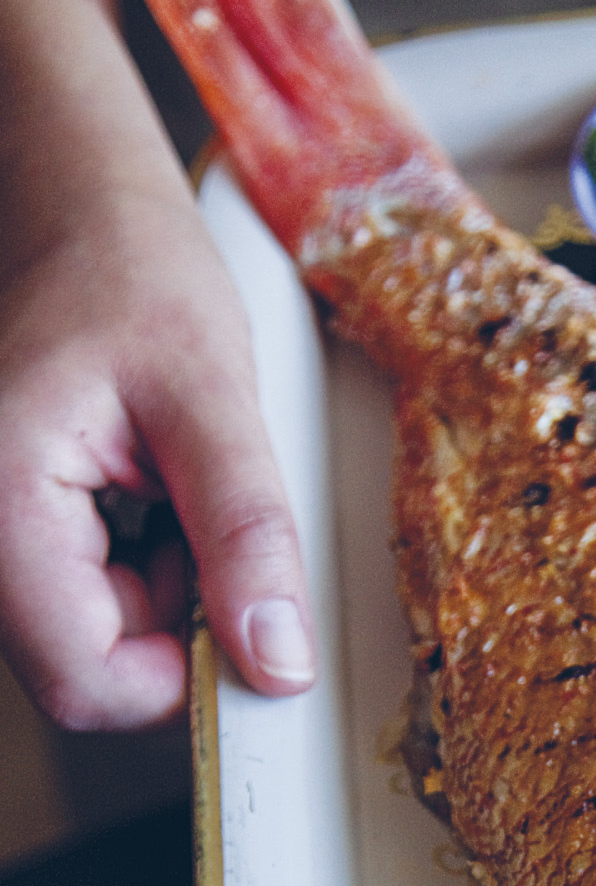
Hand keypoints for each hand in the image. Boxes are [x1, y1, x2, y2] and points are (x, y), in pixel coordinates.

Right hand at [0, 0, 313, 728]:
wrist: (81, 201)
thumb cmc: (132, 268)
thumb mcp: (214, 396)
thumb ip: (247, 533)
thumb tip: (277, 661)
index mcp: (1, 504)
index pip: (87, 684)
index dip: (183, 682)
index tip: (253, 627)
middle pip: (95, 665)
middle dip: (182, 621)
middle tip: (210, 513)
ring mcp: (1, 532)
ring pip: (104, 634)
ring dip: (174, 587)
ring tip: (182, 480)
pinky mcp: (25, 528)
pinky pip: (99, 592)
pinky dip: (156, 561)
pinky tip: (161, 486)